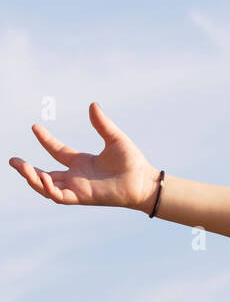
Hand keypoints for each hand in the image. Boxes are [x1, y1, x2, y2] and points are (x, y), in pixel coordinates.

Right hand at [9, 102, 158, 210]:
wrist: (143, 181)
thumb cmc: (132, 162)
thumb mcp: (115, 139)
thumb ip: (102, 124)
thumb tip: (92, 104)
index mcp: (81, 161)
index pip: (56, 151)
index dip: (45, 140)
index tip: (35, 126)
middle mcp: (76, 175)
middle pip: (44, 174)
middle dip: (26, 169)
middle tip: (12, 161)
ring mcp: (77, 187)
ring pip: (46, 187)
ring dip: (32, 178)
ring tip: (21, 167)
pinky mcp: (81, 197)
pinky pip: (58, 195)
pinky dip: (48, 188)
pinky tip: (43, 176)